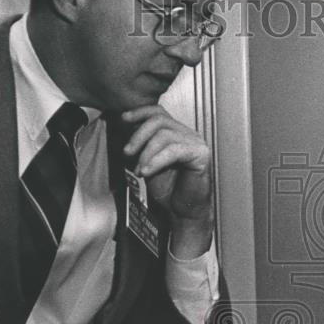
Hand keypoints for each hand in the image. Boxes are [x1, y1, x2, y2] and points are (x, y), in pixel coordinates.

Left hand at [121, 106, 212, 258]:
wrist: (182, 210)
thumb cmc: (168, 188)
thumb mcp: (147, 162)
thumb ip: (140, 146)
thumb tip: (123, 129)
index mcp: (176, 133)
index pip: (158, 112)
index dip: (139, 112)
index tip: (123, 119)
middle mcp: (188, 134)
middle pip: (159, 120)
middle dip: (138, 135)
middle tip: (126, 153)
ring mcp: (196, 142)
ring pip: (164, 134)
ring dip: (145, 153)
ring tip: (139, 170)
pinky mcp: (201, 154)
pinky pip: (174, 150)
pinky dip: (156, 160)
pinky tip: (146, 171)